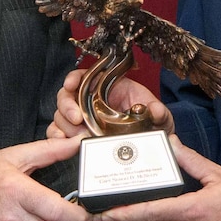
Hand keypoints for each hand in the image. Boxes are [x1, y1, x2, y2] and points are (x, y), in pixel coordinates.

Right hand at [47, 68, 173, 138]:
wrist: (153, 141)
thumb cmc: (153, 122)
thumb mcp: (160, 114)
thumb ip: (158, 111)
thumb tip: (154, 111)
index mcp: (107, 87)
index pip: (83, 76)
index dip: (73, 78)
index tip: (71, 84)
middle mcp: (91, 101)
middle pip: (66, 97)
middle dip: (67, 107)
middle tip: (78, 119)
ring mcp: (84, 119)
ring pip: (61, 116)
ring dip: (65, 126)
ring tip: (80, 136)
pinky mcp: (80, 136)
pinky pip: (60, 134)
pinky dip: (60, 138)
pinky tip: (67, 143)